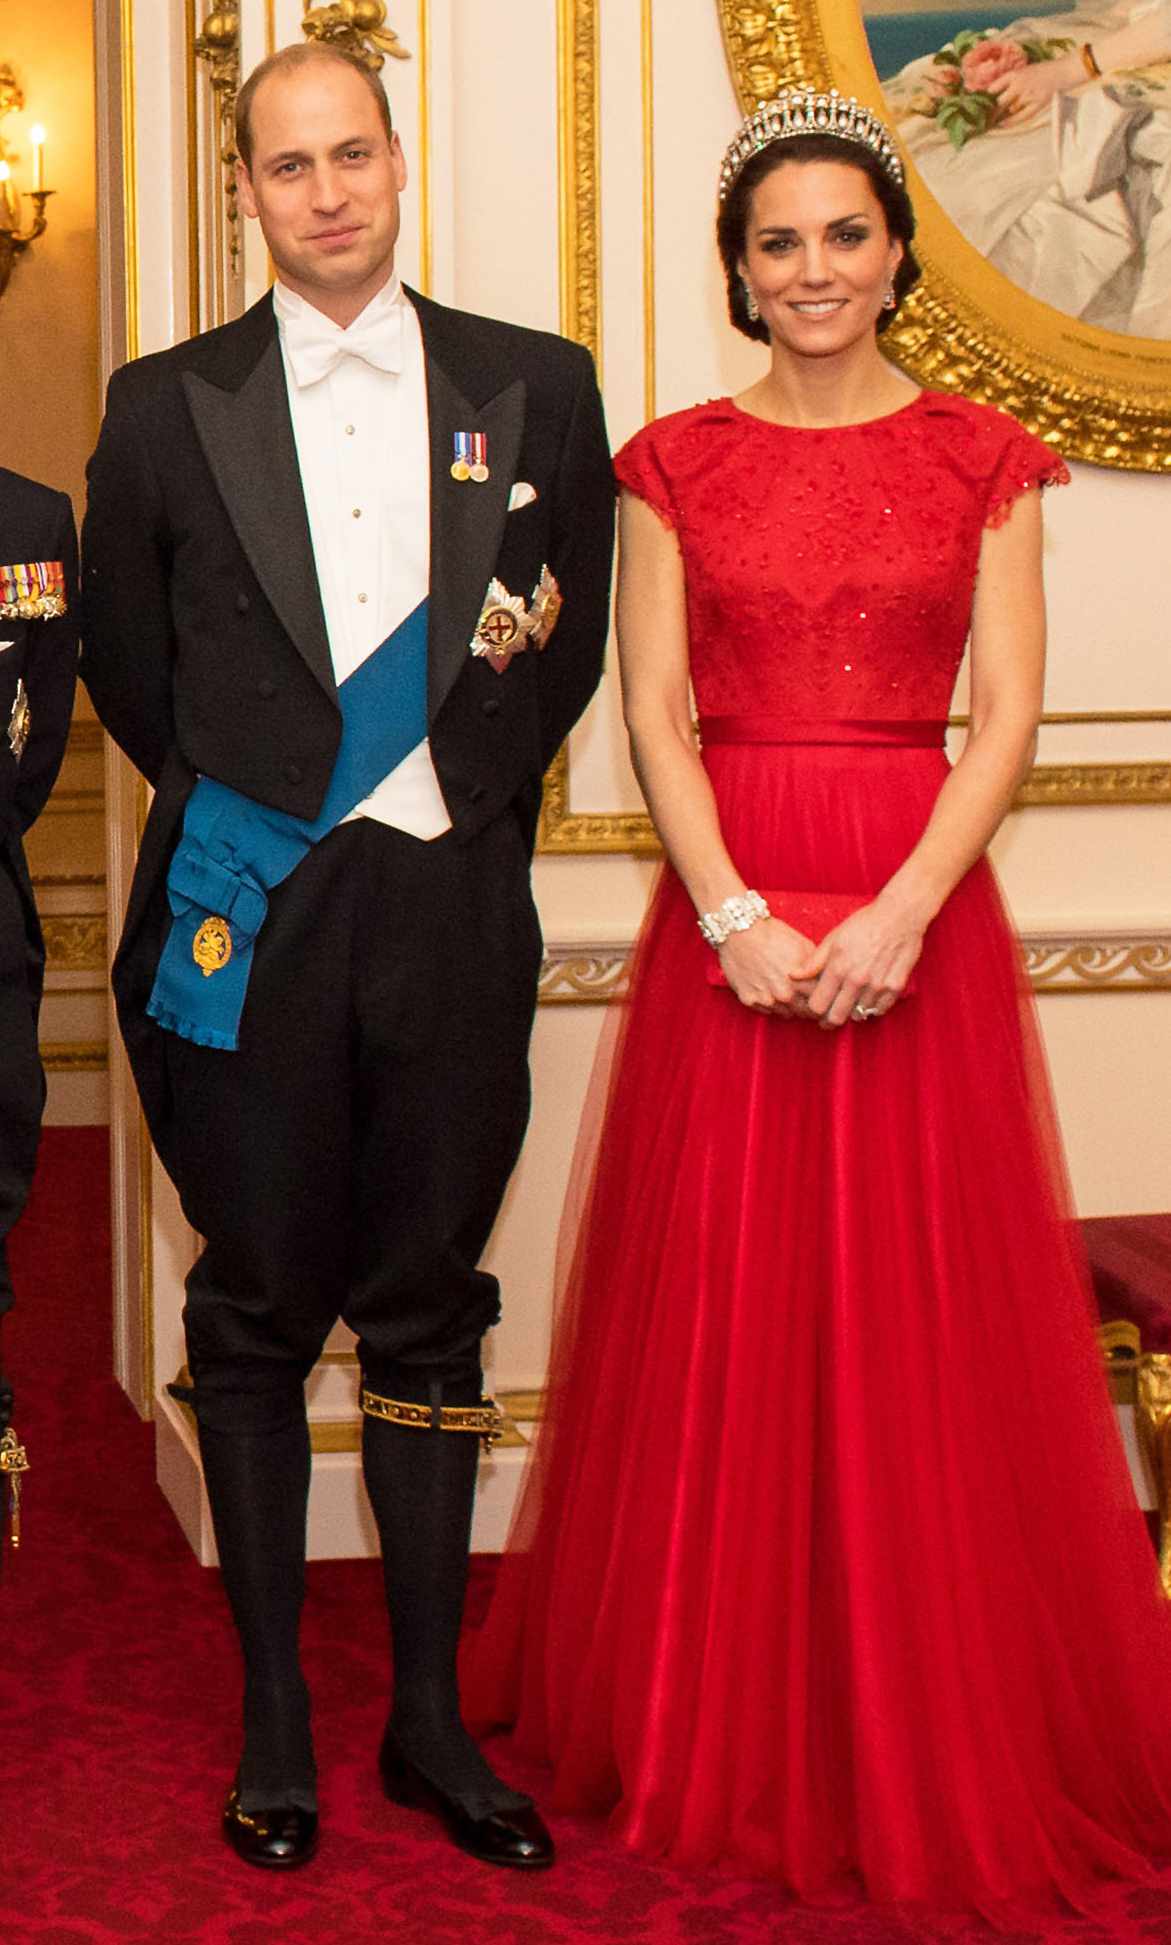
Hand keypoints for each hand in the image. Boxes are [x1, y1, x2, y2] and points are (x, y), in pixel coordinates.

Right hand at [716, 918, 816, 1017]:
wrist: (739, 931)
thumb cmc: (773, 934)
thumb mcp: (803, 945)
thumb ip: (816, 967)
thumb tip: (826, 980)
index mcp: (801, 982)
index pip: (820, 1003)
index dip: (823, 999)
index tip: (822, 997)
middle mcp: (784, 996)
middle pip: (803, 1012)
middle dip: (807, 1007)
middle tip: (807, 998)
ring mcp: (765, 1000)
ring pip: (785, 1013)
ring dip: (789, 1006)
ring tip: (787, 991)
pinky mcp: (748, 1000)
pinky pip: (766, 1010)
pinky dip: (770, 1003)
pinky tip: (770, 989)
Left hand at [793, 897, 923, 1030]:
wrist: (899, 916)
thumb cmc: (864, 924)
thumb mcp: (833, 939)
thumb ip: (814, 962)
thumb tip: (793, 976)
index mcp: (838, 968)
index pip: (817, 1006)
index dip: (814, 1010)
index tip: (817, 1008)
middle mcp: (857, 980)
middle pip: (836, 1018)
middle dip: (829, 1020)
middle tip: (829, 1017)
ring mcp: (877, 986)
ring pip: (858, 1016)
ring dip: (852, 1012)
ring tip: (850, 1002)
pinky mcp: (895, 987)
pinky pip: (879, 1010)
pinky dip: (872, 1008)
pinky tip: (868, 998)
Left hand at [987, 58, 1075, 122]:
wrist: (1062, 71)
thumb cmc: (1042, 71)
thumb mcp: (1024, 70)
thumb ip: (1010, 81)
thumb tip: (993, 93)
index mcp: (1016, 74)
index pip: (994, 87)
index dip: (986, 96)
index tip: (979, 102)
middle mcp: (1020, 84)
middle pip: (1000, 101)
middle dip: (991, 110)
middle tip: (983, 116)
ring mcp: (1028, 95)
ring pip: (1010, 109)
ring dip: (1002, 115)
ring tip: (992, 120)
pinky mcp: (1037, 104)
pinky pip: (1020, 117)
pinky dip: (1010, 122)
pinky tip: (1002, 125)